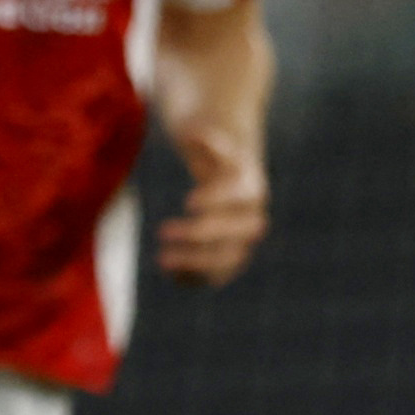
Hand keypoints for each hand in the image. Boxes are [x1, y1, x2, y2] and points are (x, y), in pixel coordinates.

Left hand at [157, 137, 268, 287]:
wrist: (229, 179)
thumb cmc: (213, 159)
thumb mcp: (210, 143)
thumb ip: (205, 141)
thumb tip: (194, 135)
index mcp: (250, 186)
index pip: (239, 196)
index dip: (216, 201)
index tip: (187, 202)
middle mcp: (252, 217)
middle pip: (237, 232)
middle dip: (200, 233)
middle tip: (162, 230)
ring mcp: (243, 241)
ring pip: (229, 259)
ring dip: (197, 263)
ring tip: (162, 261)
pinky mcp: (229, 259)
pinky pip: (218, 276)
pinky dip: (197, 278)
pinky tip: (173, 275)